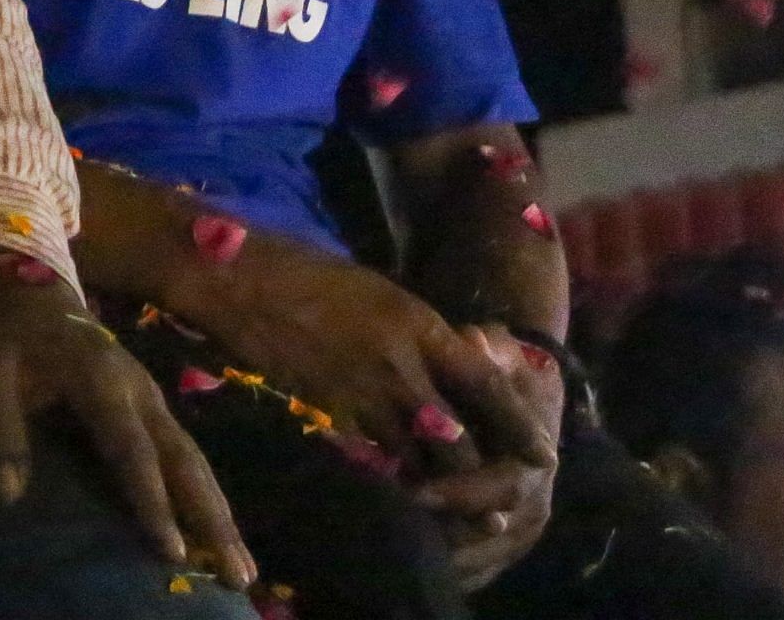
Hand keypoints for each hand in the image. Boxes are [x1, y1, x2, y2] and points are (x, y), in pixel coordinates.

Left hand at [0, 253, 256, 594]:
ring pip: (192, 457)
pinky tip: (215, 525)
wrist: (26, 280)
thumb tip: (6, 498)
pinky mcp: (148, 402)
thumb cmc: (4, 330)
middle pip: (182, 459)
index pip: (131, 450)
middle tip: (241, 573)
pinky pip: (183, 451)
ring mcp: (149, 394)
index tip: (173, 551)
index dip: (152, 501)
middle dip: (212, 517)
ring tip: (243, 564)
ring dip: (218, 509)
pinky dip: (204, 491)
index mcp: (99, 379)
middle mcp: (137, 389)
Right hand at [163, 221, 558, 480]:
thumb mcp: (379, 291)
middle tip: (500, 499)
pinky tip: (398, 493)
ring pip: (418, 464)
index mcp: (419, 324)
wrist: (239, 279)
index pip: (487, 383)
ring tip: (458, 512)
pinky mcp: (327, 418)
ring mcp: (361, 397)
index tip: (544, 453)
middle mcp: (400, 366)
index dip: (519, 423)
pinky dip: (391, 482)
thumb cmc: (306, 270)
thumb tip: (451, 359)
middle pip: (460, 441)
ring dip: (440, 489)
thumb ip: (418, 333)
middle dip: (483, 475)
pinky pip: (373, 465)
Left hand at [411, 326, 561, 591]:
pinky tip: (417, 562)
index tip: (417, 491)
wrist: (532, 389)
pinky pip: (484, 566)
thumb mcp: (501, 348)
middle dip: (445, 530)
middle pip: (492, 530)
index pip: (502, 486)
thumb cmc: (508, 367)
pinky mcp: (512, 540)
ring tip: (400, 548)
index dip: (461, 492)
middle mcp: (538, 498)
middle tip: (396, 527)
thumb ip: (487, 349)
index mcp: (538, 455)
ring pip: (487, 557)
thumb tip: (471, 338)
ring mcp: (526, 525)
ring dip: (446, 555)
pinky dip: (454, 568)